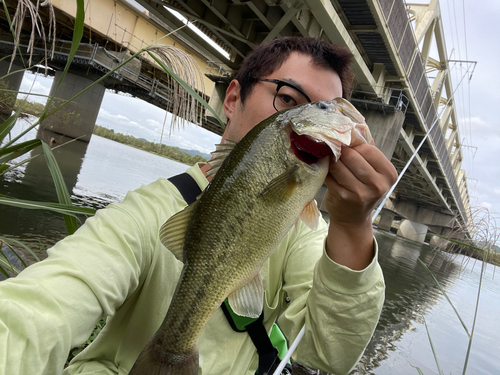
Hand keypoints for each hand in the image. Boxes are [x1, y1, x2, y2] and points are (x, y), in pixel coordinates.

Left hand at [324, 143, 396, 268]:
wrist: (353, 219)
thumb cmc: (362, 190)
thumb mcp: (371, 173)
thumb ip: (366, 152)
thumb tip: (355, 127)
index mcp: (388, 174)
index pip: (368, 149)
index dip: (354, 144)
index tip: (345, 143)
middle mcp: (378, 184)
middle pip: (353, 156)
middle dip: (340, 151)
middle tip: (331, 148)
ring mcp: (360, 192)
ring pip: (339, 165)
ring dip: (330, 160)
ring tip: (327, 157)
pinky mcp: (343, 197)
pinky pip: (330, 176)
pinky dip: (325, 171)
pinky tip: (324, 169)